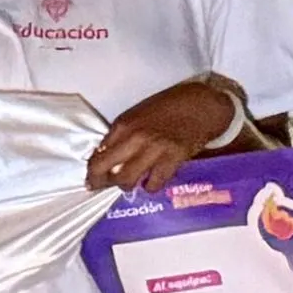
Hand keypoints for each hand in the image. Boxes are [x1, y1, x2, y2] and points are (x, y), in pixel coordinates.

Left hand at [87, 76, 247, 194]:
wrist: (201, 105)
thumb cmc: (168, 107)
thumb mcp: (137, 115)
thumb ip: (122, 135)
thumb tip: (106, 155)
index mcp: (123, 124)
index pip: (98, 153)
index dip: (92, 169)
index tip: (92, 178)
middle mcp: (135, 137)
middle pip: (105, 168)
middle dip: (100, 182)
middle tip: (102, 187)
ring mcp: (154, 149)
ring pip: (126, 179)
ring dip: (125, 186)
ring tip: (130, 184)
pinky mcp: (173, 158)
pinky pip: (154, 183)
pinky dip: (150, 187)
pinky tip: (151, 183)